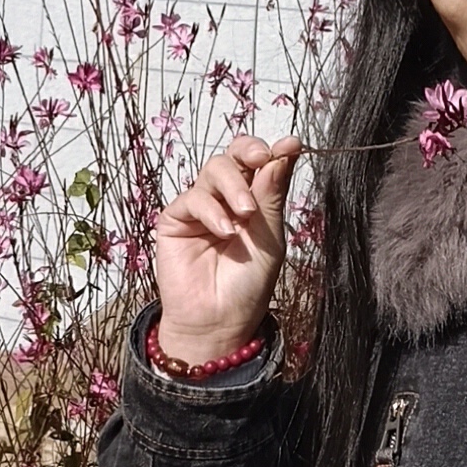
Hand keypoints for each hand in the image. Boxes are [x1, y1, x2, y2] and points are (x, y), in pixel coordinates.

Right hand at [153, 134, 301, 365]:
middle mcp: (225, 198)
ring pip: (213, 169)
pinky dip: (211, 210)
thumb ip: (272, 195)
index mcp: (253, 200)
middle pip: (233, 155)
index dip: (271, 150)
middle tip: (262, 160)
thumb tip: (286, 150)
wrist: (220, 321)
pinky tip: (225, 231)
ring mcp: (200, 208)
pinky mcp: (175, 220)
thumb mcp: (270, 237)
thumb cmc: (248, 284)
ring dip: (233, 186)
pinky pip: (192, 198)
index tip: (291, 145)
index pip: (258, 162)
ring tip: (245, 215)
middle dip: (249, 152)